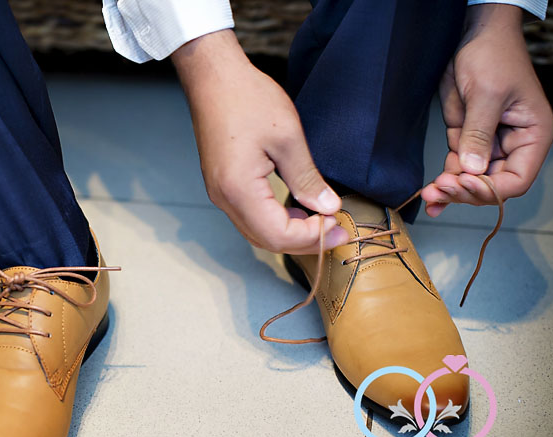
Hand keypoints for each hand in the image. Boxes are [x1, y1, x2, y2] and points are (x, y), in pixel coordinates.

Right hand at [172, 30, 347, 253]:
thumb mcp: (287, 137)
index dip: (311, 237)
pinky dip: (275, 221)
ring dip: (290, 234)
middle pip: (266, 240)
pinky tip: (298, 209)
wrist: (213, 77)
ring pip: (256, 232)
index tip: (339, 224)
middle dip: (303, 242)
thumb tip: (329, 208)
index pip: (278, 235)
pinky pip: (250, 217)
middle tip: (338, 231)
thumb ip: (307, 178)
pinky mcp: (222, 186)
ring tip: (321, 221)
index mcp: (239, 189)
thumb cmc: (247, 98)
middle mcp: (224, 198)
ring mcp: (220, 194)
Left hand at [422, 4, 552, 216]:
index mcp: (532, 136)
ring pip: (470, 180)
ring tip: (428, 195)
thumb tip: (472, 170)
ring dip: (449, 191)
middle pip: (491, 185)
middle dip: (464, 191)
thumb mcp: (486, 94)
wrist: (473, 36)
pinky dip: (443, 182)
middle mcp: (513, 146)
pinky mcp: (465, 139)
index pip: (517, 180)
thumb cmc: (493, 56)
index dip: (490, 188)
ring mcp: (487, 144)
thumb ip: (479, 133)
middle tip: (438, 190)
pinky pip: (456, 168)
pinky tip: (430, 199)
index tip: (464, 182)